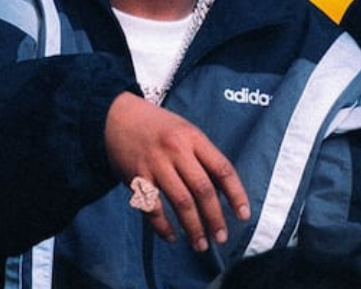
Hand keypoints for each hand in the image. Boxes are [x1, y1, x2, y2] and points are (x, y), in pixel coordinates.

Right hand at [104, 92, 250, 250]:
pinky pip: (153, 207)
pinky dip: (163, 226)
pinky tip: (171, 236)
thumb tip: (223, 191)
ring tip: (201, 244)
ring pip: (181, 201)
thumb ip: (202, 156)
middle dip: (215, 218)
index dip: (236, 194)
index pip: (222, 169)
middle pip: (203, 189)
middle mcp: (176, 150)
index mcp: (193, 137)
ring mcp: (155, 163)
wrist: (117, 116)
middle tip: (221, 237)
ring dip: (193, 227)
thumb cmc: (157, 126)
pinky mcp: (136, 176)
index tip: (243, 215)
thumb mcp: (185, 131)